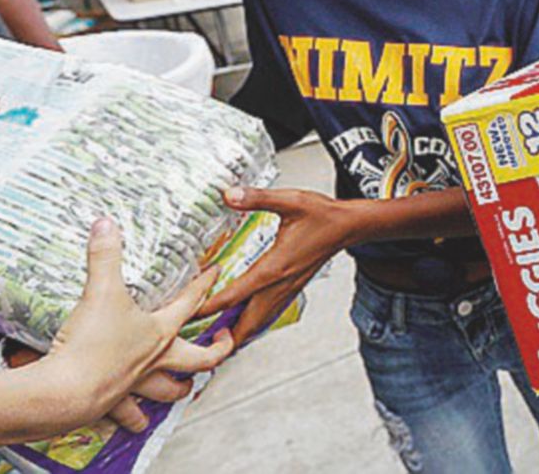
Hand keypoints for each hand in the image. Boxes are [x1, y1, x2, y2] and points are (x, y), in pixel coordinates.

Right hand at [39, 219, 233, 432]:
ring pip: (168, 392)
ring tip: (185, 388)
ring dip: (178, 390)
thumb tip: (105, 223)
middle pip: (197, 360)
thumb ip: (104, 255)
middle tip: (227, 340)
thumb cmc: (91, 345)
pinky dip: (132, 415)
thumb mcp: (100, 291)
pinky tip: (132, 415)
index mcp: (159, 332)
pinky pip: (127, 414)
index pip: (191, 304)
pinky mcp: (110, 405)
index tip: (217, 271)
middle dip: (217, 350)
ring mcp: (135, 386)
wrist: (63, 394)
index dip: (205, 284)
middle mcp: (154, 361)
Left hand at [197, 187, 353, 347]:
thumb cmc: (323, 216)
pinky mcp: (292, 288)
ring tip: (215, 338)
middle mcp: (280, 285)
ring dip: (237, 333)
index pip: (235, 295)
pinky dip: (251, 323)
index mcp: (275, 267)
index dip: (209, 307)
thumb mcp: (290, 201)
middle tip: (198, 344)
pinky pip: (268, 314)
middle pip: (246, 324)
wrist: (348, 226)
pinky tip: (243, 319)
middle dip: (222, 337)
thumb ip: (257, 198)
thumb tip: (230, 195)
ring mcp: (287, 290)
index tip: (189, 312)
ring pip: (258, 323)